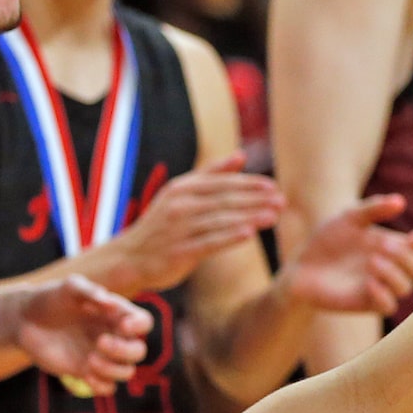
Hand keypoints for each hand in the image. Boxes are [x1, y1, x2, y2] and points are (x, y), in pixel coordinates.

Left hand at [14, 276, 153, 391]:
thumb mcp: (68, 287)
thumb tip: (109, 302)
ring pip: (127, 372)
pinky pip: (108, 387)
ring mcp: (102, 356)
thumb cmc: (50, 298)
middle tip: (100, 343)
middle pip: (138, 351)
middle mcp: (114, 336)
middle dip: (124, 351)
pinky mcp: (88, 372)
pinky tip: (86, 375)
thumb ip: (89, 290)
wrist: (26, 320)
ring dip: (113, 369)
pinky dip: (102, 385)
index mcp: (116, 315)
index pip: (143, 322)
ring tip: (90, 360)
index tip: (123, 326)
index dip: (139, 326)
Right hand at [101, 153, 284, 294]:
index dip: (248, 183)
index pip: (221, 182)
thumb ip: (212, 174)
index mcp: (182, 187)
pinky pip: (209, 242)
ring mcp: (178, 228)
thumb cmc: (163, 225)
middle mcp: (179, 204)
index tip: (273, 186)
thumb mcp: (182, 193)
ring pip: (220, 219)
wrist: (130, 258)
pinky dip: (229, 237)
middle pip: (224, 199)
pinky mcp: (179, 251)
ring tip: (273, 216)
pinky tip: (248, 234)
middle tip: (281, 201)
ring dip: (249, 217)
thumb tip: (241, 154)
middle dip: (255, 199)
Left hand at [284, 191, 412, 318]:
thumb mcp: (349, 218)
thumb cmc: (328, 240)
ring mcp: (381, 287)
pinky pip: (388, 306)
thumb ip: (374, 209)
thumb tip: (401, 201)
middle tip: (384, 246)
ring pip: (406, 288)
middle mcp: (392, 269)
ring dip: (394, 273)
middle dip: (408, 257)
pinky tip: (369, 282)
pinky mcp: (366, 303)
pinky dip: (383, 294)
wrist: (301, 266)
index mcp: (394, 247)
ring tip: (372, 261)